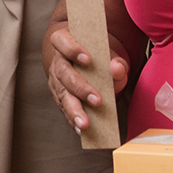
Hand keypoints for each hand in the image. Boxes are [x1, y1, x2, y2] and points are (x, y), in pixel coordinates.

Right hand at [44, 16, 130, 133]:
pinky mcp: (60, 97)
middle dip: (80, 88)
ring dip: (74, 110)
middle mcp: (57, 62)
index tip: (88, 59)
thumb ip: (115, 60)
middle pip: (64, 74)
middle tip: (97, 100)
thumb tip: (116, 68)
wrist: (84, 59)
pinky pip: (64, 109)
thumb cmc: (97, 53)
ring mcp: (56, 81)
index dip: (73, 50)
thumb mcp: (108, 52)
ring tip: (85, 124)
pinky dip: (73, 120)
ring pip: (62, 95)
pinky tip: (82, 130)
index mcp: (64, 42)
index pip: (62, 42)